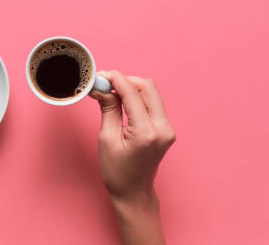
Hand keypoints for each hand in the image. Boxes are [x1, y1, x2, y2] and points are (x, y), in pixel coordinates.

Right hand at [89, 70, 174, 244]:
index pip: (132, 94)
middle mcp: (162, 128)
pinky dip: (137, 97)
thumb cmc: (117, 172)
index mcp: (146, 132)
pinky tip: (121, 101)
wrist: (133, 193)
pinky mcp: (166, 129)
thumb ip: (108, 109)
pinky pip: (152, 104)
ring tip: (111, 92)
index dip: (115, 80)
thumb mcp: (107, 138)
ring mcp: (167, 129)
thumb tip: (103, 87)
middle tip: (105, 82)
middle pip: (147, 87)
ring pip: (151, 93)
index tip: (101, 75)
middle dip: (125, 80)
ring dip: (131, 87)